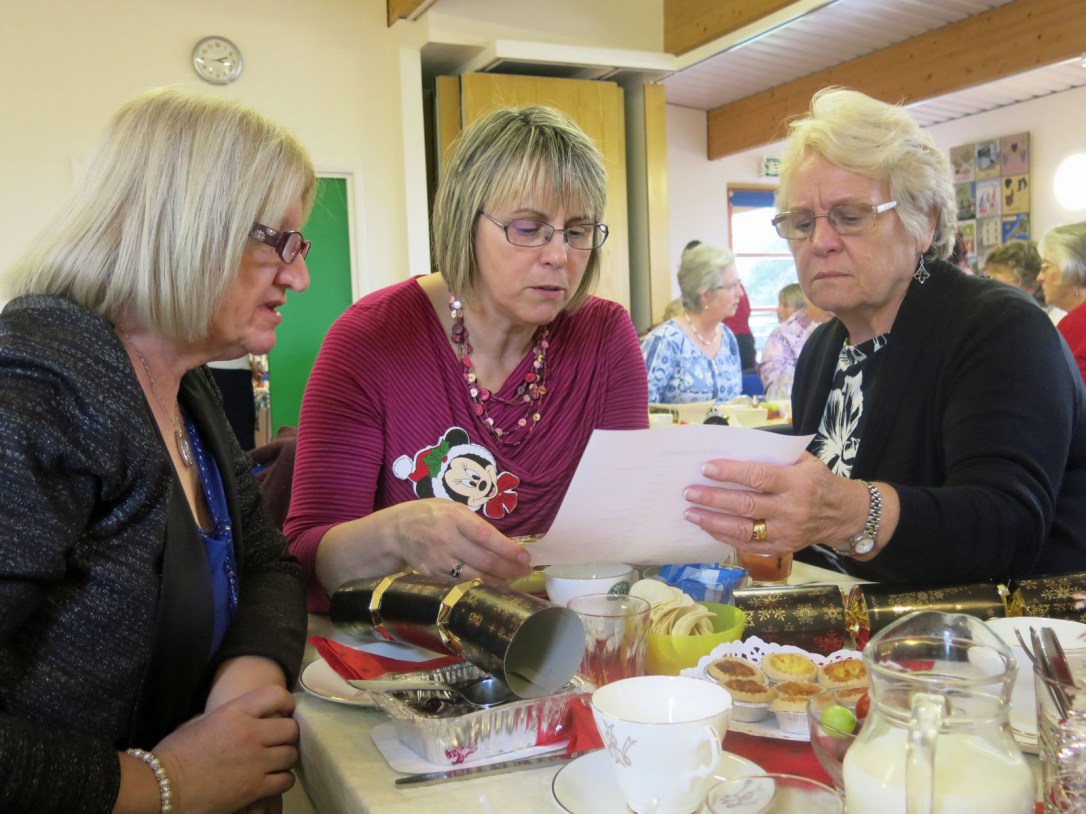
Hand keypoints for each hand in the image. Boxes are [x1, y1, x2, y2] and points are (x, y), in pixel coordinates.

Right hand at [153, 685, 297, 813]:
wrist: (160, 786)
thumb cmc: (176, 752)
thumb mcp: (203, 721)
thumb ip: (231, 716)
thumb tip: (249, 715)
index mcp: (234, 711)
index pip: (276, 695)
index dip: (285, 703)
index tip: (284, 711)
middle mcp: (250, 733)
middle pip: (290, 728)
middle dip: (287, 734)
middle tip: (278, 741)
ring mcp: (255, 761)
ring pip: (291, 755)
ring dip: (285, 758)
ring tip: (275, 761)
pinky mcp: (255, 788)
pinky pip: (285, 780)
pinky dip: (281, 779)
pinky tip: (271, 779)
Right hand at [316, 498, 531, 593]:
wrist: (393, 531)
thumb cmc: (427, 515)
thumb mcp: (450, 508)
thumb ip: (473, 522)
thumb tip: (502, 541)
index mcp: (454, 518)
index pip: (487, 536)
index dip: (509, 549)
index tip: (525, 557)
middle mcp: (447, 540)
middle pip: (484, 561)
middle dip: (509, 569)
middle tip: (524, 572)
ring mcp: (439, 560)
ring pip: (474, 577)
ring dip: (497, 582)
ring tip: (513, 582)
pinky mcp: (432, 575)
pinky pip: (460, 585)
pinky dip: (478, 588)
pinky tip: (491, 587)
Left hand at [680, 453, 876, 555]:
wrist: (843, 515)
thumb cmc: (818, 482)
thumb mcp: (805, 461)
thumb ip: (775, 455)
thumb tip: (736, 447)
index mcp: (796, 483)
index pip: (758, 477)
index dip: (730, 473)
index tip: (707, 469)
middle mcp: (790, 510)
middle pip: (745, 505)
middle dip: (713, 499)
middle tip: (689, 492)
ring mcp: (785, 533)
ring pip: (743, 530)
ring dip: (712, 521)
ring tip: (690, 513)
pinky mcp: (781, 548)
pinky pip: (747, 545)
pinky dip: (725, 536)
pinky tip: (708, 527)